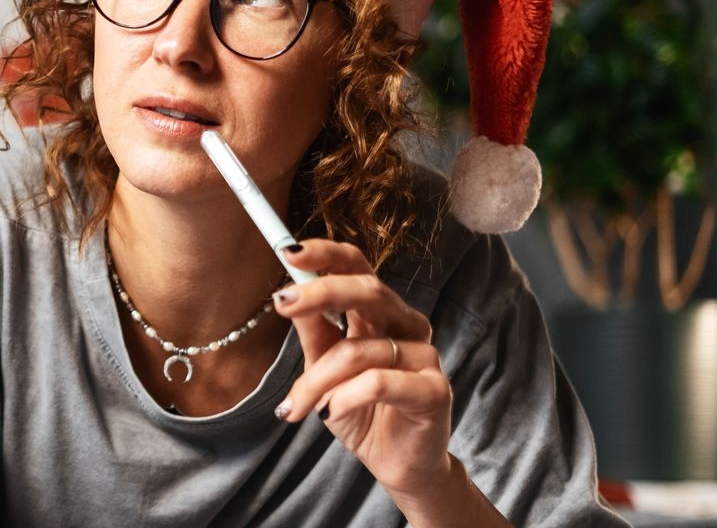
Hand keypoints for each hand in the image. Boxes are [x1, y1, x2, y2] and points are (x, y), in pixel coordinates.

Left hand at [272, 239, 451, 500]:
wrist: (397, 465)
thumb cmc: (361, 412)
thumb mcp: (324, 371)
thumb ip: (314, 334)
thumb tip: (288, 295)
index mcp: (380, 314)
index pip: (358, 267)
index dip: (327, 254)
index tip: (288, 251)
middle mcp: (406, 326)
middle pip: (368, 291)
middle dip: (320, 292)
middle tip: (282, 304)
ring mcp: (425, 356)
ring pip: (360, 348)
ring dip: (317, 379)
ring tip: (296, 406)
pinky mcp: (435, 390)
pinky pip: (379, 382)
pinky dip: (344, 397)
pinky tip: (330, 413)